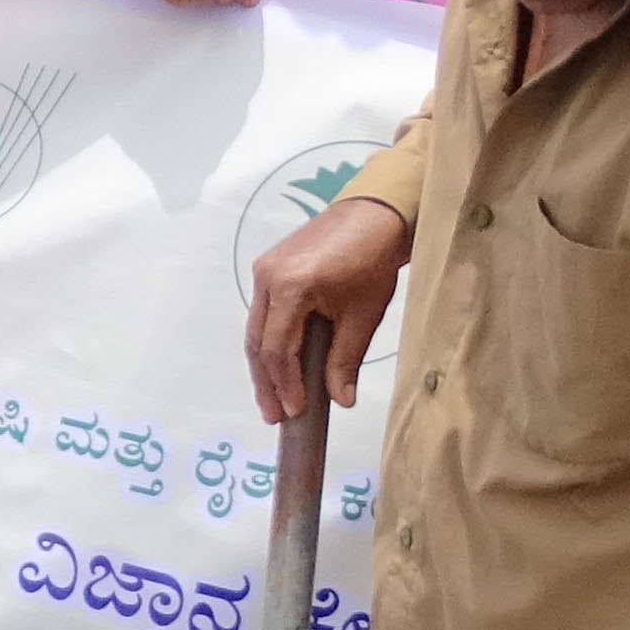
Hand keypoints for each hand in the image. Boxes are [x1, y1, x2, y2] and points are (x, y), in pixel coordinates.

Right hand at [245, 193, 407, 422]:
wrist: (374, 214)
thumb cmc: (373, 259)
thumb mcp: (363, 315)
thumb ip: (346, 359)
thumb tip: (340, 399)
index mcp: (291, 286)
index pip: (276, 349)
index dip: (284, 384)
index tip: (294, 410)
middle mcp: (268, 277)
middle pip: (257, 342)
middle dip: (265, 382)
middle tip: (274, 415)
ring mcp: (264, 270)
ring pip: (255, 329)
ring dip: (264, 366)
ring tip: (273, 398)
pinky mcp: (268, 267)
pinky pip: (263, 314)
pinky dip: (269, 342)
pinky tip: (278, 365)